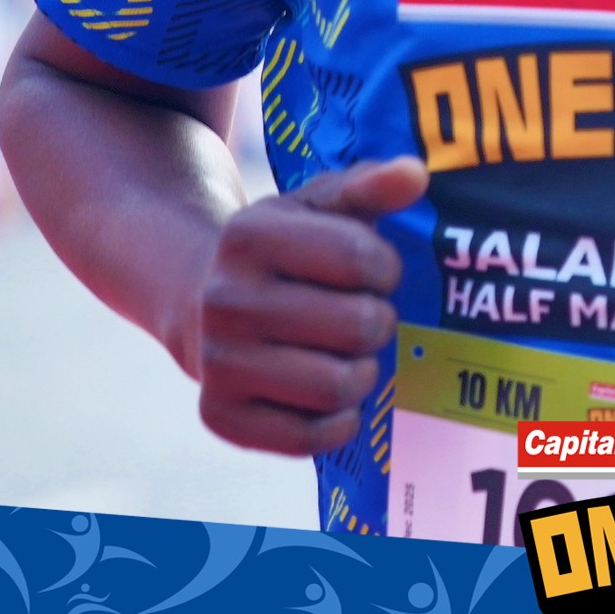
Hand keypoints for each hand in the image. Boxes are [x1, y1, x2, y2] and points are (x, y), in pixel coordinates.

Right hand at [192, 156, 427, 455]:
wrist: (200, 298)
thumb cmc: (283, 250)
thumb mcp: (318, 206)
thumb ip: (370, 186)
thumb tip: (414, 174)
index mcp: (248, 237)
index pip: (361, 259)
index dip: (386, 268)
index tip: (374, 270)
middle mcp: (223, 300)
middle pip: (358, 327)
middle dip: (377, 322)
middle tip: (363, 317)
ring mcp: (217, 361)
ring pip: (337, 386)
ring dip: (362, 373)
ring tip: (350, 355)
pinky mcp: (219, 415)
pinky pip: (307, 439)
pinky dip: (336, 423)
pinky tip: (331, 398)